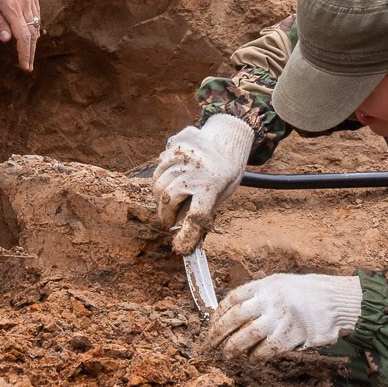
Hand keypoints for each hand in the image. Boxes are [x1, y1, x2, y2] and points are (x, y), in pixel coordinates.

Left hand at [0, 0, 41, 71]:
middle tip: (28, 66)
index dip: (25, 53)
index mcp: (12, 6)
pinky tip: (31, 32)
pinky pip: (36, 12)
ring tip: (29, 53)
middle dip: (31, 51)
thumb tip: (7, 40)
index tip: (25, 66)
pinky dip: (35, 25)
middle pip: (32, 33)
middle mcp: (24, 2)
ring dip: (33, 40)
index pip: (23, 36)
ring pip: (36, 23)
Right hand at [153, 114, 255, 253]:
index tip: (180, 248)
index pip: (196, 216)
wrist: (229, 138)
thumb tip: (185, 232)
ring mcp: (183, 155)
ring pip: (158, 183)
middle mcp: (196, 169)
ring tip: (169, 202)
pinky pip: (158, 168)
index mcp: (213, 185)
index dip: (186, 235)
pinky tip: (170, 180)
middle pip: (168, 198)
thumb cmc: (226, 171)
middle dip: (165, 215)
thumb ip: (204, 209)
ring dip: (161, 198)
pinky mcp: (174, 146)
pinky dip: (160, 179)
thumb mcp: (222, 193)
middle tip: (169, 222)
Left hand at [205, 272, 360, 359]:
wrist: (337, 300)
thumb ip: (260, 295)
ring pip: (247, 335)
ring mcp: (280, 318)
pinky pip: (266, 349)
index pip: (233, 299)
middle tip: (210, 343)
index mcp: (266, 285)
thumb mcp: (282, 284)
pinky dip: (256, 356)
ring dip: (233, 347)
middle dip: (218, 333)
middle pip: (235, 318)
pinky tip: (253, 359)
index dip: (218, 313)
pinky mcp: (291, 335)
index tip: (212, 324)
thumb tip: (235, 311)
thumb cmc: (308, 293)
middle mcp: (270, 300)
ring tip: (227, 354)